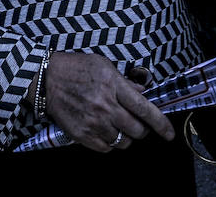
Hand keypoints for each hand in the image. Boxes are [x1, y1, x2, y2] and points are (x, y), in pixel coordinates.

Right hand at [43, 51, 172, 151]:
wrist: (46, 79)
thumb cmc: (76, 68)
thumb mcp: (104, 66)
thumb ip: (125, 82)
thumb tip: (142, 94)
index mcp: (114, 86)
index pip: (145, 109)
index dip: (161, 124)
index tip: (169, 134)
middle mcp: (106, 106)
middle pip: (137, 130)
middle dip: (142, 130)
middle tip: (136, 124)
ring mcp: (93, 122)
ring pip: (123, 142)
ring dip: (125, 137)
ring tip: (117, 126)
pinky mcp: (81, 135)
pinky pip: (106, 148)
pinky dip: (109, 143)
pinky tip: (104, 131)